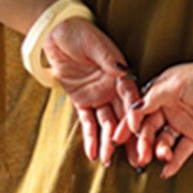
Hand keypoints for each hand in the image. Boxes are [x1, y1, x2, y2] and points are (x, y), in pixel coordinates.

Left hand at [40, 15, 148, 167]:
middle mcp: (112, 88)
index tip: (137, 130)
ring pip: (106, 124)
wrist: (56, 33)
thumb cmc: (77, 33)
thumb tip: (123, 70)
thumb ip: (108, 58)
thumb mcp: (93, 43)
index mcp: (119, 74)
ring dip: (108, 142)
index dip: (134, 114)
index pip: (130, 97)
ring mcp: (98, 96)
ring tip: (108, 160)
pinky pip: (87, 122)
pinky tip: (93, 153)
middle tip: (135, 158)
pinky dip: (90, 138)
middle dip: (128, 138)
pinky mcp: (82, 102)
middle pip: (123, 117)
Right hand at [111, 55, 192, 176]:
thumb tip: (134, 108)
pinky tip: (166, 171)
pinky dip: (174, 162)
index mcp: (160, 93)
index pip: (140, 112)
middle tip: (140, 156)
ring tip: (160, 157)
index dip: (129, 125)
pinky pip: (182, 151)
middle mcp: (169, 108)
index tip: (118, 137)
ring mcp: (182, 122)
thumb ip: (154, 97)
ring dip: (159, 151)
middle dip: (144, 143)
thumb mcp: (176, 84)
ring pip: (164, 141)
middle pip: (150, 130)